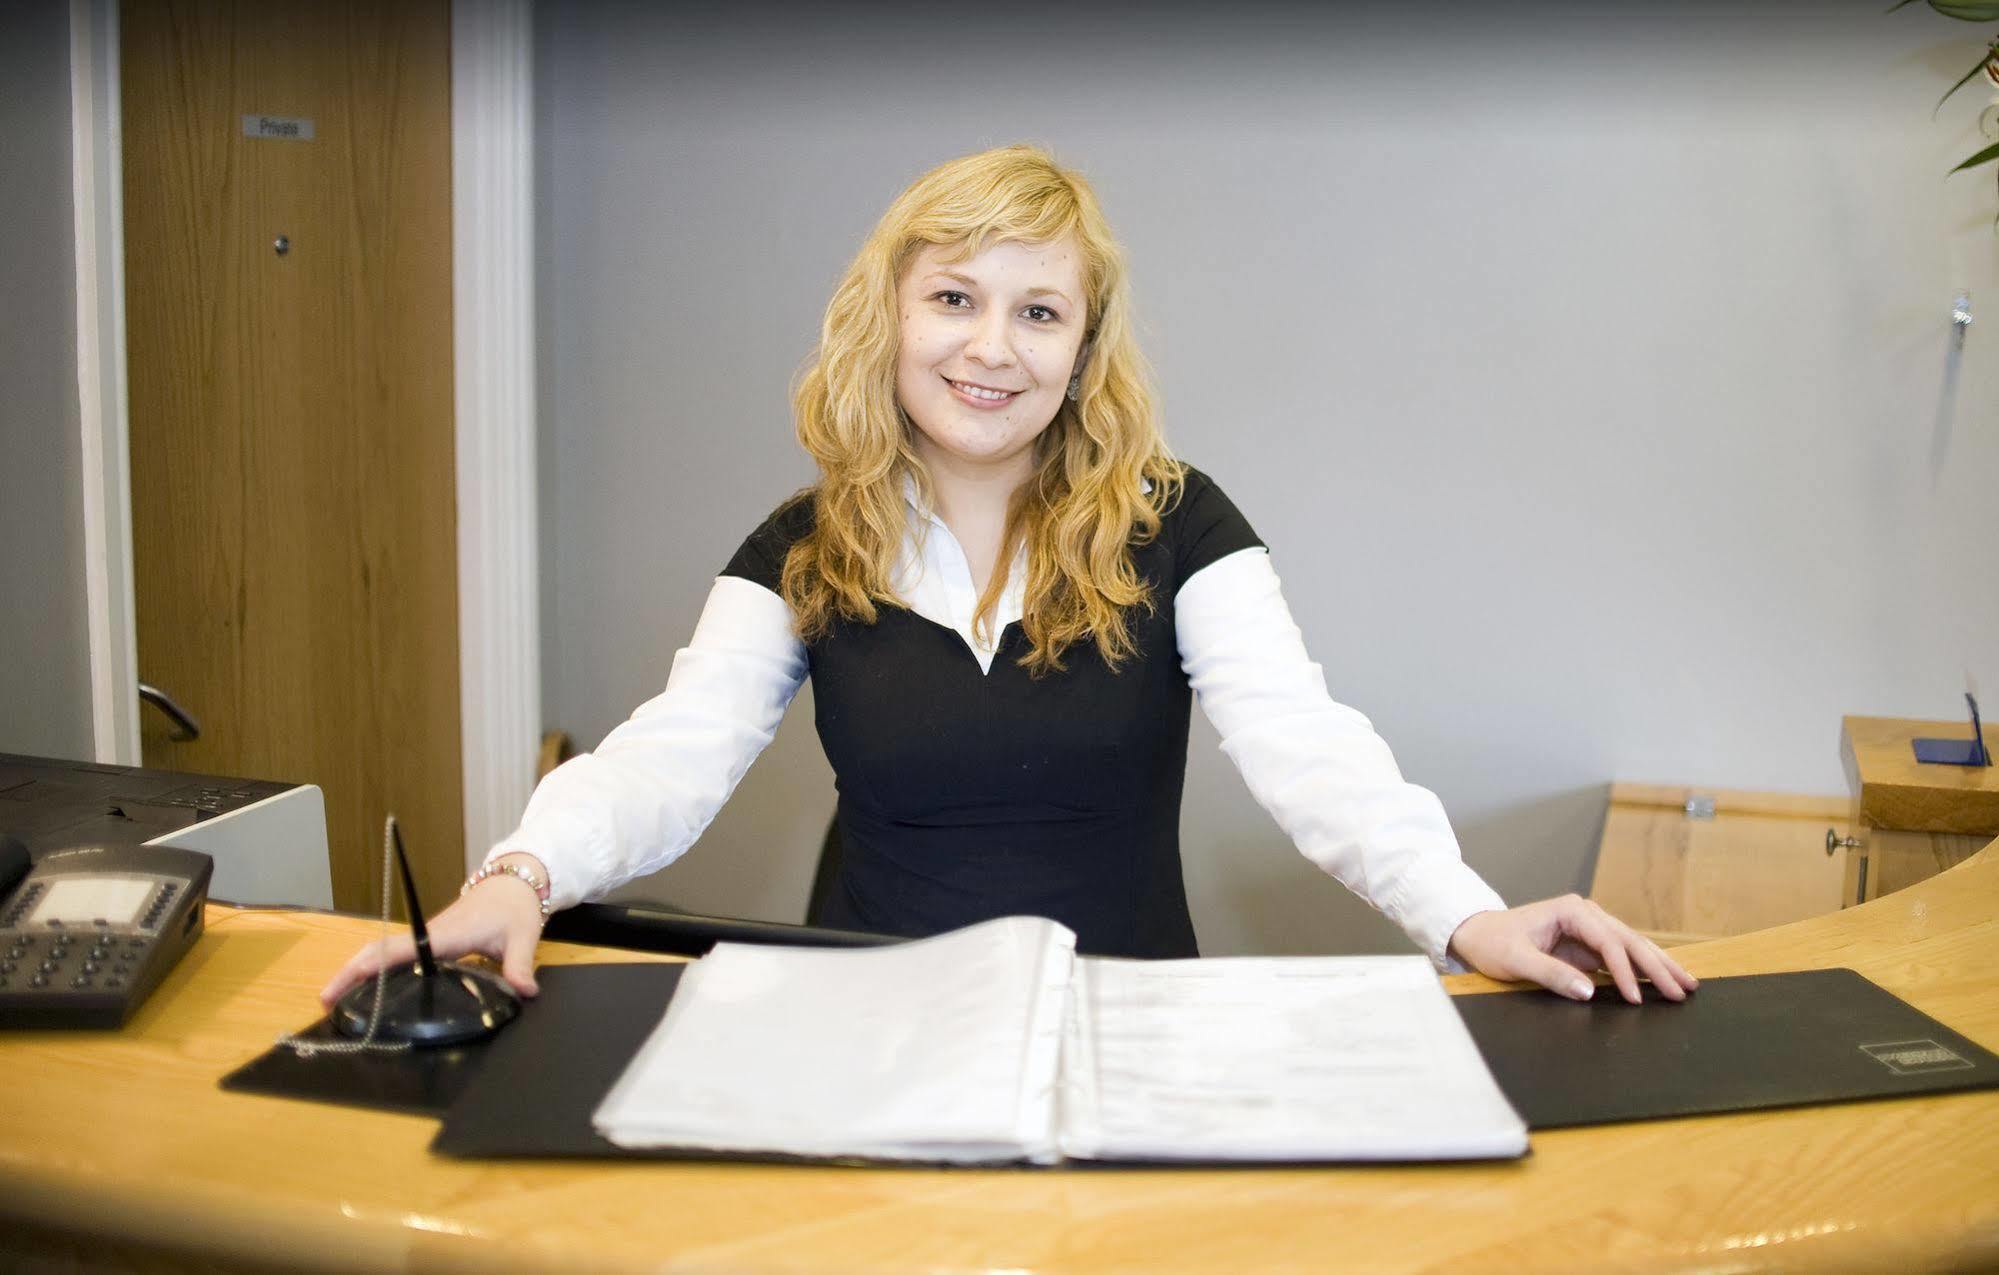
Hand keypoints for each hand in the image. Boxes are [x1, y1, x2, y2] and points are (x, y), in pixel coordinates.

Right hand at [318, 855, 547, 1009]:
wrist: (516, 882)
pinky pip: (397, 953)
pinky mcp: (432, 939)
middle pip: (381, 950)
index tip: (346, 981)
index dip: (374, 964)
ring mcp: (428, 936)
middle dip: (350, 971)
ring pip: (385, 951)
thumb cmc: (516, 907)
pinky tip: (367, 987)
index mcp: (447, 934)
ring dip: (358, 969)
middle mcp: (431, 934)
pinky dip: (376, 966)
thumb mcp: (523, 937)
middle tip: (325, 1000)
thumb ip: (520, 966)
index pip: (403, 949)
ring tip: (335, 998)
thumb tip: (525, 992)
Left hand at [1447, 894, 1698, 1004]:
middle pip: (1630, 941)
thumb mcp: (1515, 961)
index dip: (1625, 971)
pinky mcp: (1588, 944)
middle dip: (1658, 966)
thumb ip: (1551, 974)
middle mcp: (1586, 914)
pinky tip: (1663, 982)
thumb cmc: (1492, 943)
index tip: (1636, 998)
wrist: (1476, 934)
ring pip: (1632, 947)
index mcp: (1571, 911)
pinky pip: (1622, 957)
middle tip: (1684, 990)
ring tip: (1687, 984)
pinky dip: (1643, 970)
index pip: (1609, 942)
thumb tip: (1589, 992)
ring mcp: (1590, 928)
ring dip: (1659, 966)